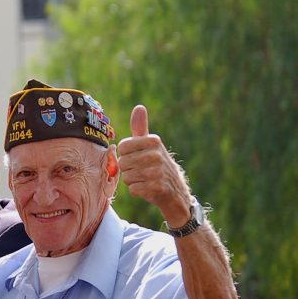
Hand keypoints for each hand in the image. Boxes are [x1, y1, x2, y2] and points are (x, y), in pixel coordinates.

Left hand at [116, 105, 191, 225]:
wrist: (175, 191)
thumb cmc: (157, 165)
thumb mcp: (150, 145)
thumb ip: (140, 128)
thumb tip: (139, 107)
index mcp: (154, 141)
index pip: (122, 146)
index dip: (125, 154)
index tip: (136, 157)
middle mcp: (157, 155)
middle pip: (123, 163)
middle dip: (128, 169)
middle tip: (141, 171)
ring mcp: (158, 172)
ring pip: (127, 177)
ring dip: (132, 181)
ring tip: (145, 179)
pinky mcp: (157, 188)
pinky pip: (133, 189)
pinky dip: (137, 191)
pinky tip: (147, 188)